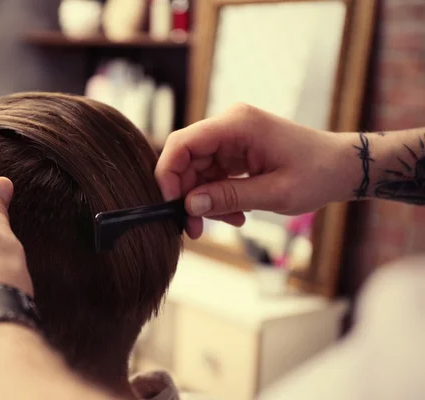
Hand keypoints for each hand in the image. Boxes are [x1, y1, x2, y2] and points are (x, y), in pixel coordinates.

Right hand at [155, 104, 351, 238]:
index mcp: (237, 124)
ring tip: (223, 223)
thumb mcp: (274, 193)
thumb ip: (229, 197)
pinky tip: (235, 214)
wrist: (342, 168)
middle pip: (186, 158)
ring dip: (202, 200)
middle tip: (192, 228)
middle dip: (185, 194)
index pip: (183, 143)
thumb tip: (189, 205)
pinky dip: (216, 197)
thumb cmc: (318, 174)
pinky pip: (212, 175)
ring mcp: (231, 138)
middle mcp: (229, 126)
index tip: (169, 205)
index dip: (168, 173)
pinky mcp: (235, 152)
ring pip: (196, 170)